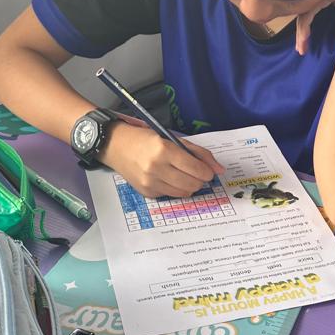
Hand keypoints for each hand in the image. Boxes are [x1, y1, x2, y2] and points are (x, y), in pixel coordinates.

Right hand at [100, 119, 223, 197]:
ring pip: (183, 193)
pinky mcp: (146, 192)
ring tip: (184, 175)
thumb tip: (219, 169)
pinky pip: (170, 195)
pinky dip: (175, 188)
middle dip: (200, 180)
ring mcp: (150, 182)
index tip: (208, 171)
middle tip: (198, 174)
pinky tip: (169, 178)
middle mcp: (156, 168)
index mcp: (164, 150)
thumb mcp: (172, 138)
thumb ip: (198, 153)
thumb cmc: (145, 139)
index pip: (195, 168)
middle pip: (192, 184)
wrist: (116, 146)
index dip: (207, 172)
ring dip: (189, 186)